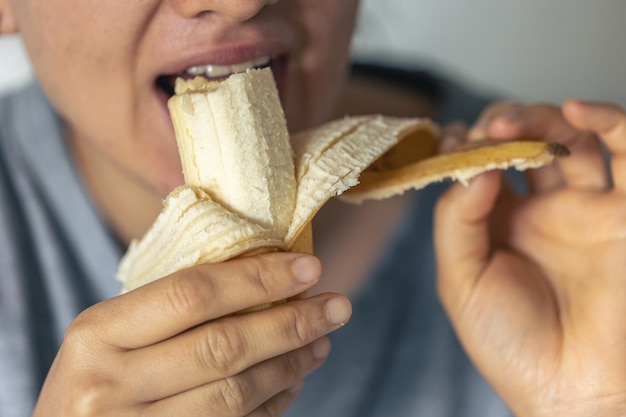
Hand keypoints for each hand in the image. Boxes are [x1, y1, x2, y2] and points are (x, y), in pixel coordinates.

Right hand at [33, 252, 350, 416]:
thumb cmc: (95, 379)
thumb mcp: (110, 335)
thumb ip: (169, 307)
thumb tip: (263, 269)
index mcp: (98, 334)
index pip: (192, 293)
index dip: (258, 278)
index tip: (309, 267)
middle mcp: (112, 386)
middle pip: (224, 346)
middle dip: (292, 323)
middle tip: (337, 305)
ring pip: (236, 394)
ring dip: (290, 364)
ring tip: (321, 340)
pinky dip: (273, 405)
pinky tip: (292, 381)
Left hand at [434, 100, 625, 416]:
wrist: (571, 389)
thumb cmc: (509, 343)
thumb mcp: (460, 280)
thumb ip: (458, 220)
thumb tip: (475, 165)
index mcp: (498, 225)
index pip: (481, 166)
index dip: (462, 147)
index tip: (443, 140)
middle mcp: (541, 211)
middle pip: (523, 144)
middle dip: (498, 127)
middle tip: (480, 132)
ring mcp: (584, 208)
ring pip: (568, 139)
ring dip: (539, 119)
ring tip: (508, 125)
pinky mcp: (625, 214)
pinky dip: (606, 120)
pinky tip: (574, 110)